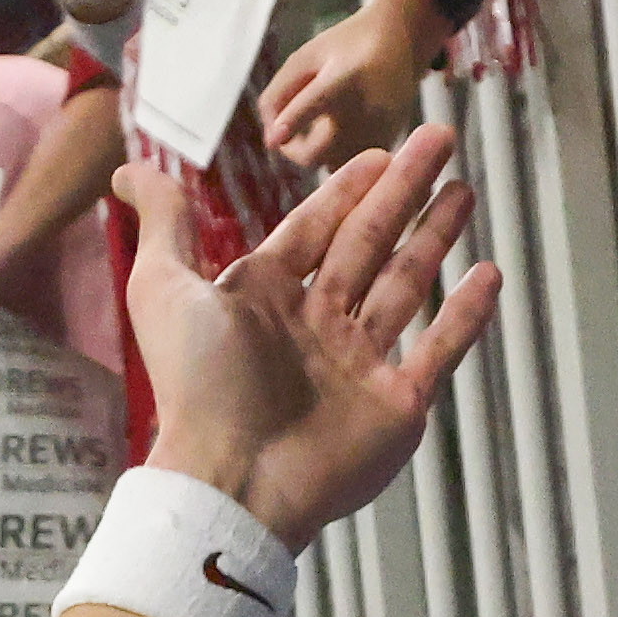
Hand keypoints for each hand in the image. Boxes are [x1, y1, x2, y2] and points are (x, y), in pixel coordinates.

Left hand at [126, 126, 498, 555]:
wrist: (233, 477)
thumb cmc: (196, 385)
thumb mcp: (164, 288)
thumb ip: (163, 224)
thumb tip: (129, 167)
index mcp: (266, 298)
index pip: (318, 229)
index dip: (349, 189)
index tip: (380, 151)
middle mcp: (316, 327)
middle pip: (369, 244)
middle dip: (404, 191)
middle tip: (439, 139)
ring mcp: (359, 366)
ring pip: (406, 286)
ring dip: (435, 237)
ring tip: (464, 190)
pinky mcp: (395, 406)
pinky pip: (439, 350)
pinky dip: (465, 315)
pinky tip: (488, 274)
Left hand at [259, 0, 442, 179]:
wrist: (402, 41)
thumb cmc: (344, 47)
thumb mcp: (305, 57)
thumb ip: (278, 94)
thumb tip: (271, 142)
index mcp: (346, 75)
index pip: (317, 101)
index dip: (293, 120)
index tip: (274, 140)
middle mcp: (368, 107)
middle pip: (316, 154)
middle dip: (294, 152)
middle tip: (290, 136)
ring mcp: (382, 131)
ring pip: (332, 167)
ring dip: (320, 154)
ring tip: (327, 124)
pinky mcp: (390, 144)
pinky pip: (352, 167)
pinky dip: (341, 154)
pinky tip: (347, 128)